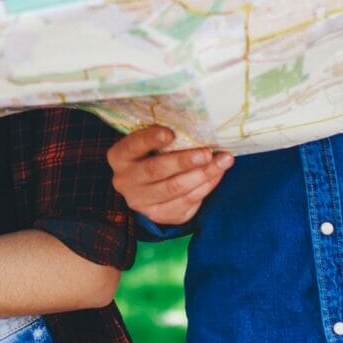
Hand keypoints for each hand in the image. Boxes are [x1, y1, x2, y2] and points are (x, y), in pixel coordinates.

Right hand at [108, 126, 231, 226]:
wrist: (147, 188)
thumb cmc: (152, 155)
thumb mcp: (149, 143)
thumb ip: (163, 136)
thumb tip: (196, 128)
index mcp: (119, 157)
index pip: (133, 145)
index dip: (151, 139)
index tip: (171, 133)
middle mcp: (125, 181)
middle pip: (156, 170)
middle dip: (184, 161)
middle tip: (207, 152)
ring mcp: (140, 201)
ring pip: (174, 188)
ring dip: (202, 174)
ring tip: (223, 161)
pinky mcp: (158, 215)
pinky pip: (186, 202)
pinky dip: (205, 187)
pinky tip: (217, 175)